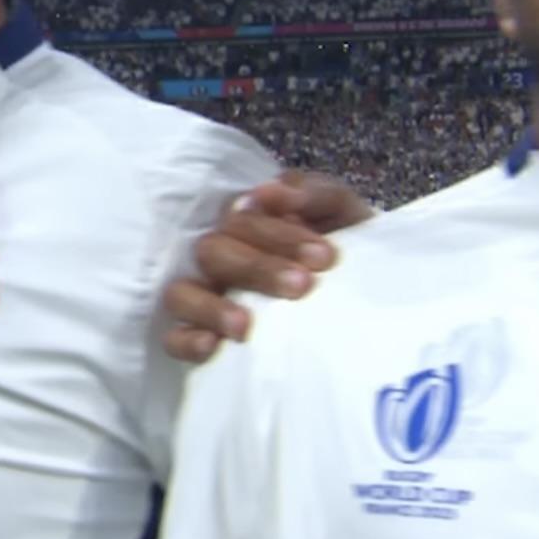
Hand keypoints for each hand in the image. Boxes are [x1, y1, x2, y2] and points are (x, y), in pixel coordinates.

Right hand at [162, 170, 371, 363]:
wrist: (364, 302)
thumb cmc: (338, 254)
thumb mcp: (342, 214)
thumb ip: (315, 194)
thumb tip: (272, 192)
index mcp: (245, 223)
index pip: (242, 220)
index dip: (281, 237)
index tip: (325, 257)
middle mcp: (217, 256)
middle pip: (212, 252)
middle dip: (257, 269)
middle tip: (301, 285)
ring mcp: (202, 297)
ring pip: (180, 293)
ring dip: (210, 307)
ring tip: (244, 327)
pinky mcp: (197, 336)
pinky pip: (173, 339)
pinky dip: (186, 341)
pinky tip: (212, 346)